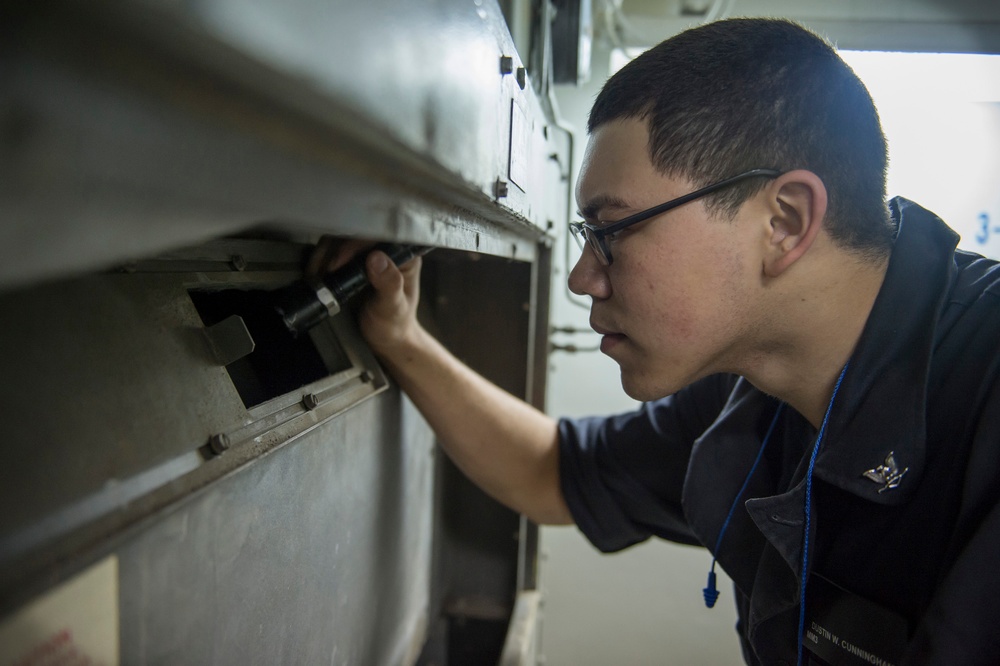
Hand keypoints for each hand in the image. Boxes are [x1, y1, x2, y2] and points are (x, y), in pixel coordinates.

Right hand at [306, 236, 424, 356]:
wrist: (384, 339)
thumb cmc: (395, 324)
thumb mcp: (393, 307)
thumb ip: (389, 284)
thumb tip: (376, 258)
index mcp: (404, 255)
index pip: (378, 235)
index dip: (355, 244)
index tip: (339, 262)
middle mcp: (385, 250)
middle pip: (354, 234)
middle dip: (335, 251)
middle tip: (325, 273)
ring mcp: (365, 254)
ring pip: (339, 241)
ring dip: (323, 256)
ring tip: (317, 276)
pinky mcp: (350, 262)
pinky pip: (330, 253)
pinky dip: (319, 262)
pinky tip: (316, 276)